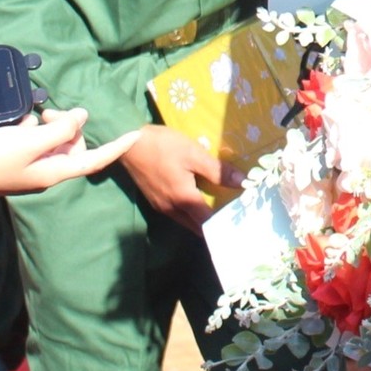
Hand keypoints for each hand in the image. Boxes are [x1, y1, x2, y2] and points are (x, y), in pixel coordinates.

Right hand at [0, 105, 139, 195]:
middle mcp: (45, 174)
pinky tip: (19, 124)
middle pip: (73, 147)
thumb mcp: (32, 140)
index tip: (135, 134)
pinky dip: (31, 131)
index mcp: (54, 172)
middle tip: (49, 112)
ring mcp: (29, 171)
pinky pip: (34, 144)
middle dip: (68, 126)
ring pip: (52, 143)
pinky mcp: (14, 164)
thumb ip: (61, 128)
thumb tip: (83, 117)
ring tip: (31, 119)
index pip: (94, 159)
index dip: (116, 147)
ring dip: (48, 126)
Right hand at [118, 123, 241, 231]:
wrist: (128, 144)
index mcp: (184, 200)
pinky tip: (198, 201)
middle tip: (232, 219)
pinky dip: (190, 213)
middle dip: (213, 226)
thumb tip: (243, 182)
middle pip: (196, 226)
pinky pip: (177, 213)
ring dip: (201, 220)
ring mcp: (161, 206)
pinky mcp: (155, 200)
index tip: (239, 222)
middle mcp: (172, 209)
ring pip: (186, 221)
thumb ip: (218, 171)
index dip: (223, 224)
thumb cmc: (164, 147)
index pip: (208, 223)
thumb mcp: (194, 154)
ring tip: (220, 211)